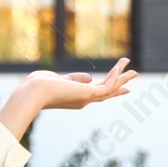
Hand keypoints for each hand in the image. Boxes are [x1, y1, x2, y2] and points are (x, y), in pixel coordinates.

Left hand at [0, 58, 137, 138]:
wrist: (32, 93)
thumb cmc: (38, 86)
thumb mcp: (59, 80)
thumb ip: (74, 79)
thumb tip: (89, 77)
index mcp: (75, 97)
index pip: (96, 93)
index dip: (109, 87)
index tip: (121, 88)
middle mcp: (83, 100)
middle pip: (107, 92)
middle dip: (121, 84)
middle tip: (133, 77)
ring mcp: (86, 98)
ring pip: (110, 88)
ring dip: (122, 78)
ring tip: (135, 70)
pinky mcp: (87, 94)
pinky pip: (107, 85)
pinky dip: (114, 76)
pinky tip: (120, 66)